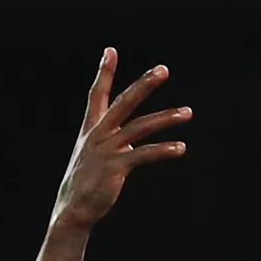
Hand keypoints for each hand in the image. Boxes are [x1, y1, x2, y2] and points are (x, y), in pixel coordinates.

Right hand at [52, 50, 189, 232]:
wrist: (73, 211)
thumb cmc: (84, 185)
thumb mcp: (92, 158)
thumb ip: (110, 144)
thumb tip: (129, 142)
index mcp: (91, 129)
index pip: (97, 94)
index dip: (104, 72)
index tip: (110, 50)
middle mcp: (99, 134)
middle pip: (124, 102)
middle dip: (144, 84)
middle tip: (163, 69)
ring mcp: (107, 149)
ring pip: (141, 126)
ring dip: (166, 118)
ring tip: (188, 112)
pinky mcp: (116, 167)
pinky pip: (144, 154)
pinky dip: (163, 150)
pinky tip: (181, 148)